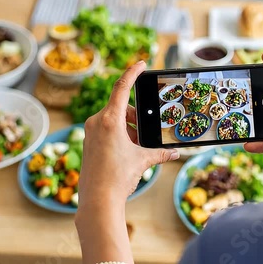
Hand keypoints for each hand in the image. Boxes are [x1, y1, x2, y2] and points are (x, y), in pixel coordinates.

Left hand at [78, 61, 179, 207]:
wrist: (97, 200)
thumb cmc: (118, 177)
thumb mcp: (143, 161)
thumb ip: (160, 153)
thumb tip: (175, 153)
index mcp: (110, 120)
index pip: (122, 87)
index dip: (132, 72)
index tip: (141, 63)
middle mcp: (97, 122)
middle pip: (119, 106)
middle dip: (135, 115)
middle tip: (146, 129)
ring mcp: (90, 132)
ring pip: (113, 119)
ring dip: (128, 126)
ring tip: (137, 145)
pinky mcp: (88, 142)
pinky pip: (105, 129)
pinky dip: (119, 134)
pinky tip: (127, 150)